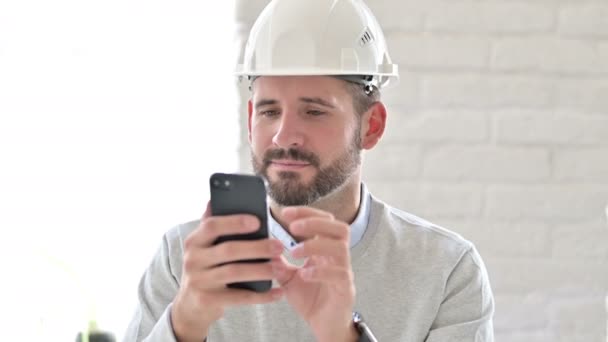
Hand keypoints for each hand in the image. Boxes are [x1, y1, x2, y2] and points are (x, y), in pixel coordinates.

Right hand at [171, 202, 284, 341]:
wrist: (190, 305)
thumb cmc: (205, 268)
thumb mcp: (204, 247)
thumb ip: (212, 226)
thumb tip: (214, 200)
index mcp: (194, 241)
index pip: (212, 226)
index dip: (234, 222)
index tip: (258, 221)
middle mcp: (193, 259)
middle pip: (228, 250)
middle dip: (257, 247)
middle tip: (280, 246)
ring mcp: (199, 281)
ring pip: (235, 272)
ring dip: (261, 270)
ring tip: (281, 267)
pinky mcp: (208, 300)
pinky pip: (240, 297)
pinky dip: (261, 296)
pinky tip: (278, 292)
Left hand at [271, 207, 357, 341]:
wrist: (322, 326)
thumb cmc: (310, 299)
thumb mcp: (288, 278)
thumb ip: (279, 263)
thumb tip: (264, 247)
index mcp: (325, 249)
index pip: (324, 220)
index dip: (306, 212)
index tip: (285, 212)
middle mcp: (337, 257)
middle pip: (339, 227)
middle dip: (316, 222)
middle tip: (294, 227)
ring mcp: (344, 272)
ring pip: (340, 248)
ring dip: (315, 245)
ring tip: (294, 251)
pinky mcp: (345, 289)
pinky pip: (339, 274)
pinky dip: (320, 271)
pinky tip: (304, 274)